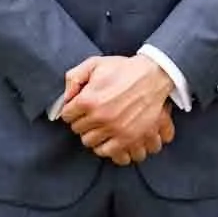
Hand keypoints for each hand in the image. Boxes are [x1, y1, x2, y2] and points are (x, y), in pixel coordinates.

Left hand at [58, 54, 176, 164]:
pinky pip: (107, 152)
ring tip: (99, 126)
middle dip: (82, 122)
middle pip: (77, 130)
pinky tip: (108, 137)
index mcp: (88, 99)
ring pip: (90, 142)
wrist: (153, 76)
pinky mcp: (128, 138)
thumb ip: (74, 78)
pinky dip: (105, 147)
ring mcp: (114, 129)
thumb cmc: (123, 69)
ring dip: (92, 134)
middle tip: (90, 115)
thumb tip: (65, 97)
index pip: (67, 115)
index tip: (79, 108)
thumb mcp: (95, 64)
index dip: (72, 110)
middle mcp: (99, 117)